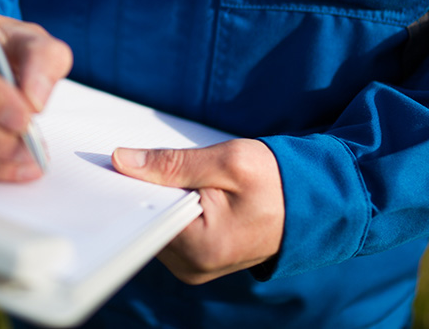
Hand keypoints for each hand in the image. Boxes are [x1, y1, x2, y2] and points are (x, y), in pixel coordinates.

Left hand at [112, 139, 283, 283]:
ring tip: (172, 175)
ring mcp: (194, 267)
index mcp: (201, 247)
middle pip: (147, 223)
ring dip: (157, 198)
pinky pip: (169, 230)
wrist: (311, 204)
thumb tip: (122, 161)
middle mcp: (193, 266)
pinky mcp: (196, 260)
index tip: (117, 163)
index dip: (128, 186)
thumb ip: (172, 163)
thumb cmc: (277, 181)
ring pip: (156, 225)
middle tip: (143, 162)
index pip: (144, 216)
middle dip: (143, 191)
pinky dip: (169, 207)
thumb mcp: (228, 161)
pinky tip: (178, 189)